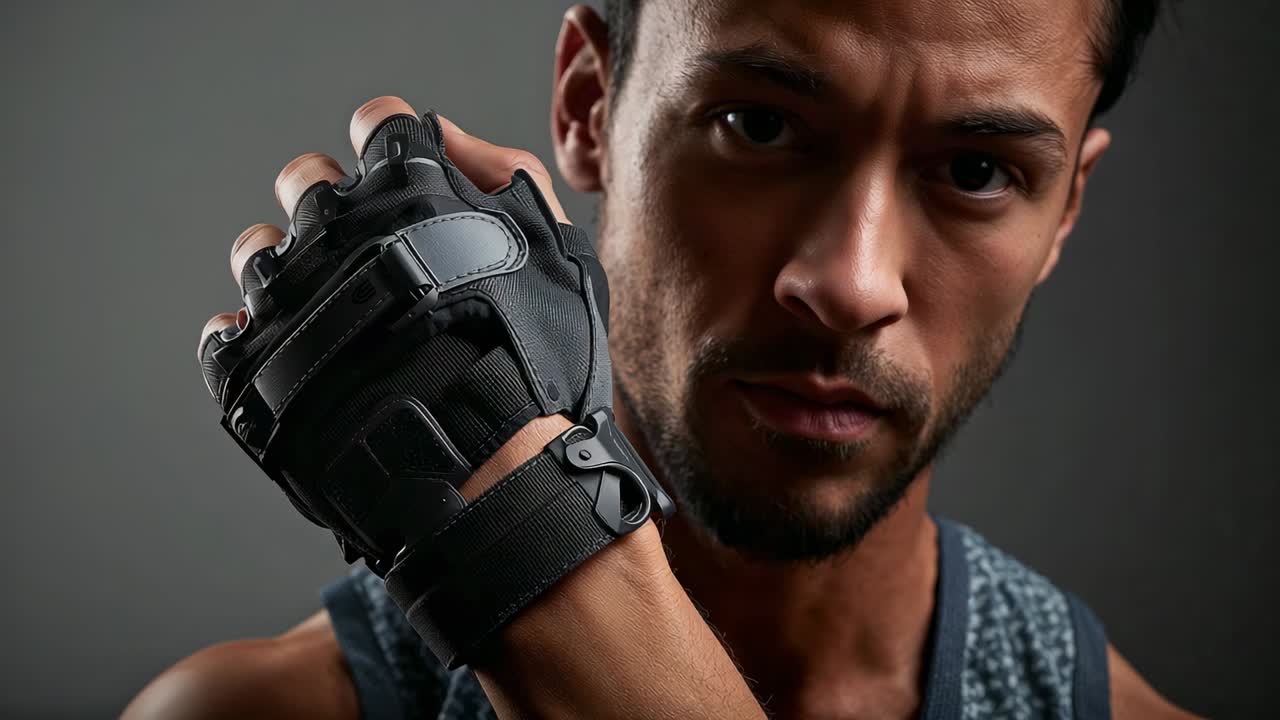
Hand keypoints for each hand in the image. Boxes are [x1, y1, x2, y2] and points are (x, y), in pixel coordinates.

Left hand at [196, 96, 669, 667]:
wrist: (482, 462)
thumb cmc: (532, 358)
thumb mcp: (556, 248)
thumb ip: (507, 173)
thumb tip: (447, 134)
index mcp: (401, 183)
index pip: (380, 122)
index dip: (397, 152)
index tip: (407, 190)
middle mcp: (329, 223)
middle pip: (307, 180)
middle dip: (337, 209)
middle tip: (374, 263)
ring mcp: (282, 294)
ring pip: (259, 253)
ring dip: (291, 274)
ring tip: (336, 323)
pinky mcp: (248, 363)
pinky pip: (223, 336)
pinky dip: (253, 344)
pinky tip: (299, 364)